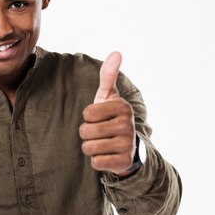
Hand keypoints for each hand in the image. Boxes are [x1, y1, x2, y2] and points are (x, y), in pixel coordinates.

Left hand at [79, 52, 135, 175]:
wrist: (129, 148)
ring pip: (88, 148)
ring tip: (103, 144)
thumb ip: (108, 76)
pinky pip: (95, 162)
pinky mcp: (123, 162)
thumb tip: (116, 52)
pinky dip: (97, 161)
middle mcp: (127, 125)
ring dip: (91, 148)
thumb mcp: (109, 97)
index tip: (101, 118)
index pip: (87, 114)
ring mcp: (127, 145)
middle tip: (101, 133)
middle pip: (85, 132)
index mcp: (122, 108)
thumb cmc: (112, 118)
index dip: (88, 118)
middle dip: (87, 134)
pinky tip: (107, 156)